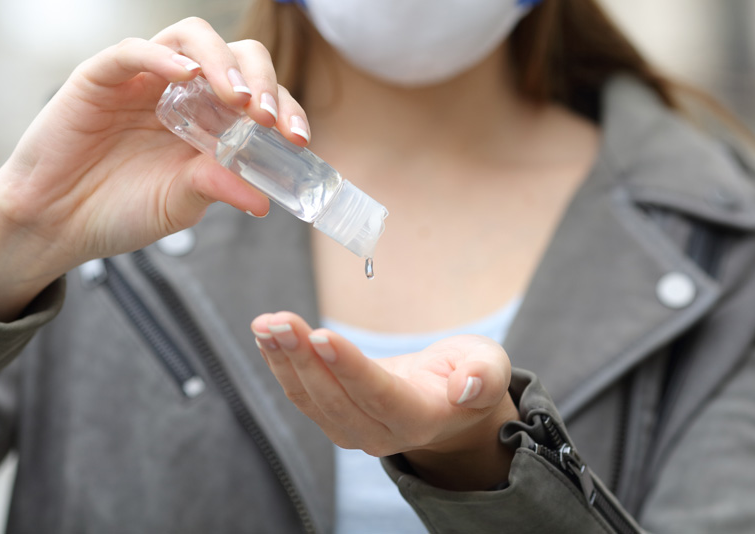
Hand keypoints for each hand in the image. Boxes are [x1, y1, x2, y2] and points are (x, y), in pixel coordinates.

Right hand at [0, 18, 309, 319]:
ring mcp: (143, 77)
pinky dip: (164, 58)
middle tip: (266, 115)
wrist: (54, 224)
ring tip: (236, 97)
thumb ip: (218, 189)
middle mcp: (181, 89)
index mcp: (209, 117)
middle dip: (261, 78)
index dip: (284, 108)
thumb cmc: (118, 210)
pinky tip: (185, 78)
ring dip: (222, 61)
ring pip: (192, 37)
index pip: (258, 93)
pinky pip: (135, 50)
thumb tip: (265, 200)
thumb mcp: (179, 203)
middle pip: (234, 54)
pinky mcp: (101, 75)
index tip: (298, 139)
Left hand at [251, 312, 518, 490]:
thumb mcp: (489, 365)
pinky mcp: (333, 418)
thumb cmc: (469, 374)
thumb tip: (466, 386)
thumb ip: (484, 376)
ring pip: (311, 398)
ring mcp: (353, 430)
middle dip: (303, 357)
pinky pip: (301, 394)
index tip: (321, 335)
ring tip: (265, 323)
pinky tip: (266, 335)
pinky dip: (280, 364)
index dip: (349, 367)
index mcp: (421, 418)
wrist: (449, 400)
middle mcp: (382, 433)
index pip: (379, 394)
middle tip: (279, 320)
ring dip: (284, 359)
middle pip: (336, 397)